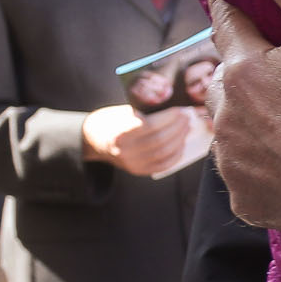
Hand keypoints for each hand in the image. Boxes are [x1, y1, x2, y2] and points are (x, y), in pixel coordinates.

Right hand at [80, 102, 200, 176]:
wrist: (93, 140)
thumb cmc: (110, 121)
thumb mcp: (121, 112)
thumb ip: (144, 114)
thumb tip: (173, 113)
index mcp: (119, 134)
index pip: (149, 126)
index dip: (168, 118)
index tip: (179, 110)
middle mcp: (125, 151)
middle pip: (159, 140)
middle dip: (177, 128)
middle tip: (187, 118)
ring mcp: (132, 163)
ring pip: (164, 153)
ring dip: (179, 139)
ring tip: (186, 128)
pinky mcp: (138, 170)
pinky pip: (163, 165)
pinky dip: (176, 154)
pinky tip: (181, 144)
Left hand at [201, 0, 280, 258]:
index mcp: (240, 72)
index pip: (227, 24)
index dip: (241, 14)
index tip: (252, 12)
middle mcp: (224, 119)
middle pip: (225, 81)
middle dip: (247, 75)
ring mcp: (231, 165)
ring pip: (232, 129)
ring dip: (251, 122)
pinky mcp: (245, 201)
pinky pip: (246, 174)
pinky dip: (263, 166)